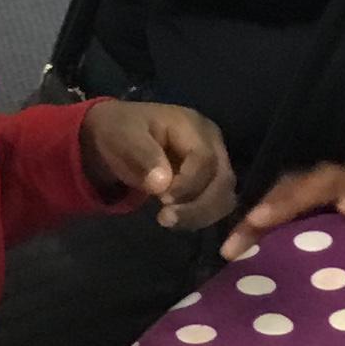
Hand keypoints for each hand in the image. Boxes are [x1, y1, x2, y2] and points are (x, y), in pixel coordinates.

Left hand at [81, 97, 235, 227]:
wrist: (119, 136)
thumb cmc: (122, 132)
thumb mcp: (123, 136)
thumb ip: (143, 155)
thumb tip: (162, 185)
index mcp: (193, 125)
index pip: (205, 160)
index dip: (187, 184)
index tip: (161, 199)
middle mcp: (213, 142)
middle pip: (223, 180)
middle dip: (198, 206)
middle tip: (165, 219)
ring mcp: (215, 161)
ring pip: (225, 196)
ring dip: (201, 215)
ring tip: (168, 220)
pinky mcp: (211, 179)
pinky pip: (217, 203)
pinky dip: (200, 217)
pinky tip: (176, 219)